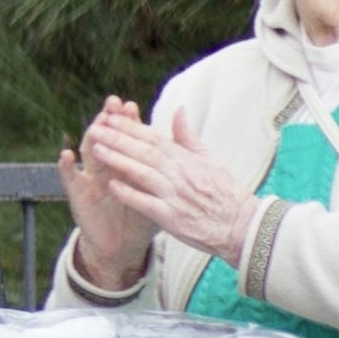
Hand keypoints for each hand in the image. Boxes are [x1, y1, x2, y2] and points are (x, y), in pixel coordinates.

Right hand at [60, 104, 161, 289]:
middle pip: (108, 139)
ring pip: (89, 154)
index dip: (128, 122)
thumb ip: (166, 166)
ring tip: (95, 124)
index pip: (127, 138)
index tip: (130, 105)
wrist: (122, 244)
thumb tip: (177, 152)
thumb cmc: (142, 215)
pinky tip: (66, 154)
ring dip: (90, 137)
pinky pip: (70, 179)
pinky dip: (66, 167)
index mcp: (127, 164)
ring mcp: (90, 178)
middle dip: (109, 122)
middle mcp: (107, 167)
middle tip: (110, 105)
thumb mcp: (158, 189)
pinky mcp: (78, 195)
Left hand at [74, 98, 254, 269]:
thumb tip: (178, 110)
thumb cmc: (225, 194)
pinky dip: (129, 194)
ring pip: (143, 173)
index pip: (155, 139)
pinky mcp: (171, 217)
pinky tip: (111, 185)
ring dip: (118, 161)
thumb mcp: (210, 160)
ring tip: (96, 149)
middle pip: (145, 152)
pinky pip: (146, 203)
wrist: (243, 227)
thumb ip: (188, 137)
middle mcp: (180, 174)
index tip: (110, 117)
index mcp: (187, 160)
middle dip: (118, 138)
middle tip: (95, 128)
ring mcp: (175, 195)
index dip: (131, 127)